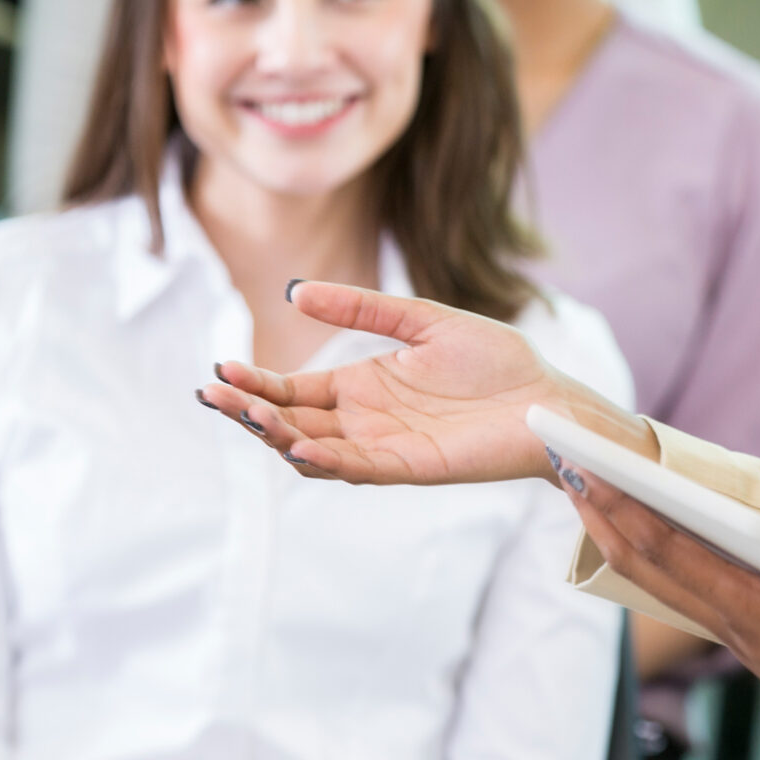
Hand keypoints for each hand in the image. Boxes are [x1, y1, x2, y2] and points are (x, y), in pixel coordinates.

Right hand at [201, 282, 646, 485]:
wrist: (547, 397)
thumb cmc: (494, 360)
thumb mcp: (422, 319)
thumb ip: (364, 307)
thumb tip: (297, 292)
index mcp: (362, 385)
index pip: (294, 390)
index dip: (256, 383)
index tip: (221, 368)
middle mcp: (364, 420)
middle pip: (291, 421)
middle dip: (249, 411)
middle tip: (212, 393)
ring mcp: (384, 446)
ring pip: (313, 449)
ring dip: (277, 435)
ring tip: (246, 414)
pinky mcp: (411, 467)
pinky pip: (359, 467)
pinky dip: (326, 459)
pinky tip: (299, 445)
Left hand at [561, 469, 759, 759]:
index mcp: (755, 618)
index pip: (676, 557)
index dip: (629, 515)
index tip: (591, 475)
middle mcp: (732, 623)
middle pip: (648, 566)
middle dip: (602, 517)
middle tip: (563, 463)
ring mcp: (733, 630)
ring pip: (659, 579)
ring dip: (618, 535)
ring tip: (587, 490)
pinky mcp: (743, 633)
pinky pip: (683, 588)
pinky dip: (652, 555)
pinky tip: (644, 533)